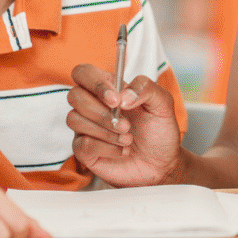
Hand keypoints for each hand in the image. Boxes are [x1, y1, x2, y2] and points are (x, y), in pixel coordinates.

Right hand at [67, 62, 184, 186]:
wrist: (162, 164)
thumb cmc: (159, 131)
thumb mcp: (163, 104)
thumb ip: (146, 88)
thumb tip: (123, 95)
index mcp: (109, 89)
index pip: (84, 73)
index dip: (95, 83)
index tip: (116, 100)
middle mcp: (93, 105)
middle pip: (75, 96)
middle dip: (101, 112)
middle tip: (126, 125)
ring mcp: (86, 128)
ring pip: (74, 119)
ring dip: (105, 131)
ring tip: (128, 138)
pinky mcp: (85, 150)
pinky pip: (82, 144)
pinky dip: (106, 148)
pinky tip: (122, 150)